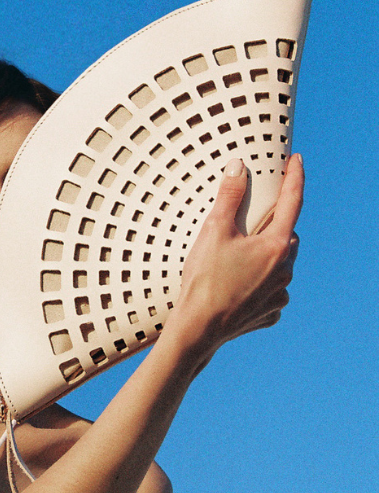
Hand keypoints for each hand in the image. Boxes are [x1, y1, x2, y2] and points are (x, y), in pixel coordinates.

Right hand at [172, 154, 303, 353]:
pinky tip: (239, 285)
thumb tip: (238, 168)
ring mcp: (280, 293)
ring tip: (239, 258)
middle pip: (286, 236)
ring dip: (267, 256)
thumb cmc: (204, 279)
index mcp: (275, 245)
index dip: (294, 178)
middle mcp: (285, 269)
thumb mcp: (214, 231)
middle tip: (253, 221)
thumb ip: (229, 197)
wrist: (198, 328)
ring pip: (280, 264)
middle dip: (275, 225)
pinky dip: (260, 283)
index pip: (292, 202)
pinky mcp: (270, 312)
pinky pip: (271, 290)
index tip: (298, 161)